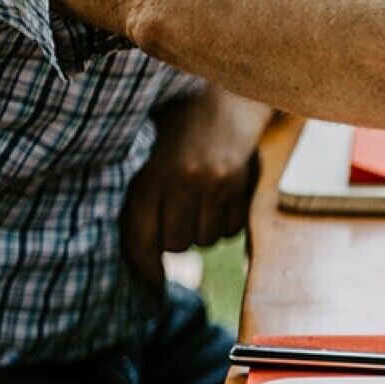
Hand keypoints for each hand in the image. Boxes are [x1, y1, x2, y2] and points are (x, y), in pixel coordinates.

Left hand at [121, 89, 269, 285]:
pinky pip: (231, 230)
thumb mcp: (144, 158)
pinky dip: (223, 223)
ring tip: (195, 202)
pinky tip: (217, 199)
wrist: (221, 99)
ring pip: (205, 240)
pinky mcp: (245, 187)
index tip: (148, 284)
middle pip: (177, 245)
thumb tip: (140, 257)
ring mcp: (221, 186)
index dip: (143, 267)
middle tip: (171, 217)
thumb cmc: (171, 132)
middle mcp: (188, 182)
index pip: (143, 237)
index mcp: (154, 174)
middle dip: (173, 239)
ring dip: (199, 230)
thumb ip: (139, 202)